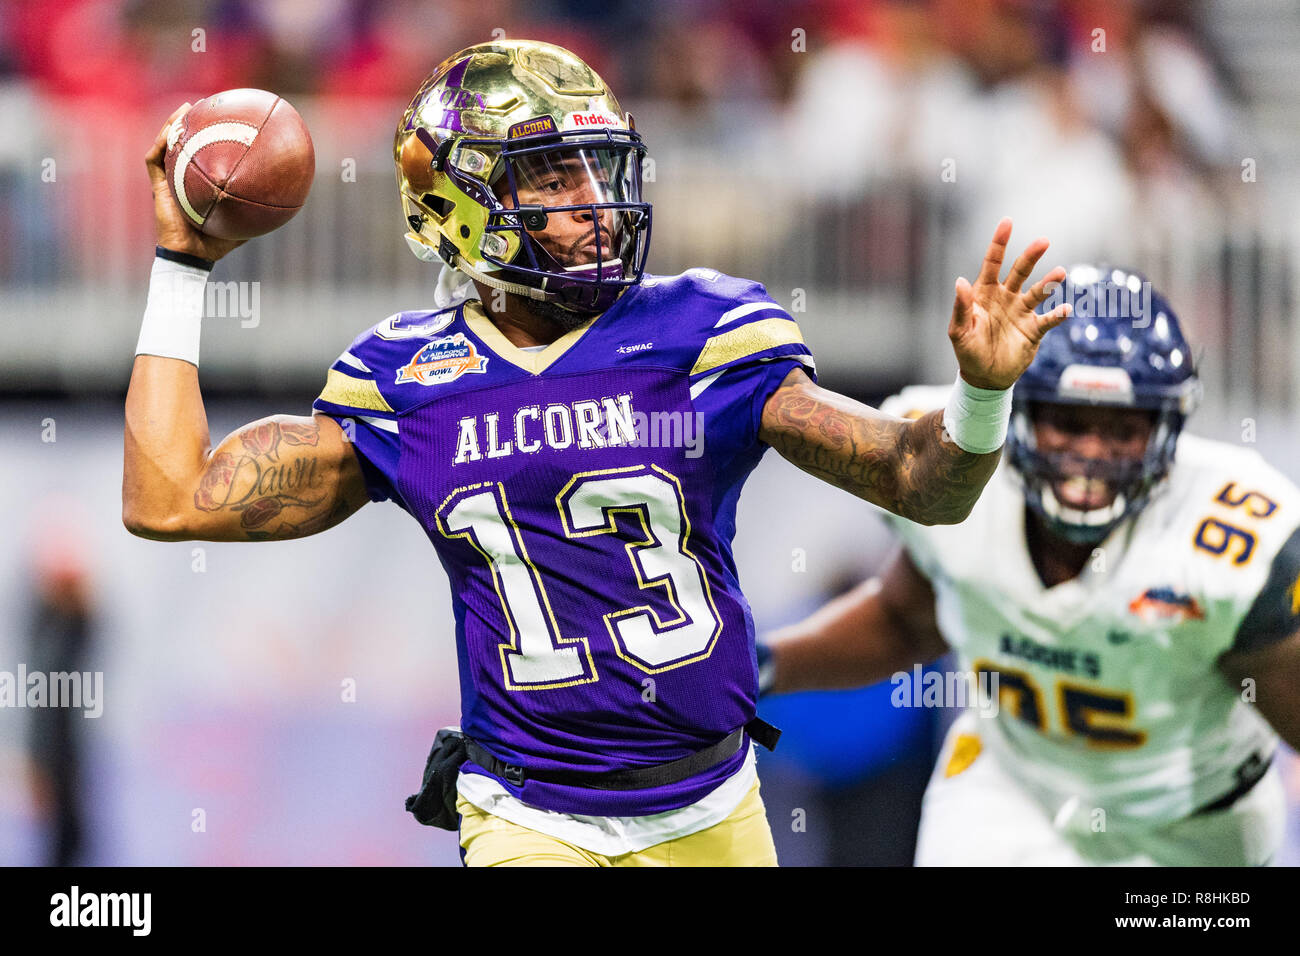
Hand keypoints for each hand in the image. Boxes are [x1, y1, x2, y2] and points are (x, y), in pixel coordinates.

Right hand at [145, 103, 245, 262]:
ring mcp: (168, 182)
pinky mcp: (157, 187)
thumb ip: (256, 210)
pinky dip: (162, 142)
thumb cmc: (217, 244)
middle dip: (190, 124)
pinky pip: (154, 159)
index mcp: (198, 186)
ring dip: (173, 126)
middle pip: (182, 145)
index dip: (208, 140)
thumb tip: (284, 201)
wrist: (191, 256)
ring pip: (165, 146)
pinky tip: (173, 129)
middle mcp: (181, 180)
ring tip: (186, 108)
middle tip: (204, 106)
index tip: (222, 123)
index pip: (202, 158)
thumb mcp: (243, 223)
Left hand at [948, 218, 1069, 390]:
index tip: (1007, 222)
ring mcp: (1022, 312)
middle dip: (1031, 256)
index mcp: (985, 293)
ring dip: (1049, 282)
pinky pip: (1048, 319)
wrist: (984, 377)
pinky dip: (1057, 314)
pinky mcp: (1034, 330)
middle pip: (1020, 271)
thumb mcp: (958, 331)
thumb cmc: (968, 350)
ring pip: (1038, 292)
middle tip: (1043, 241)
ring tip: (1060, 272)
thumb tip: (960, 281)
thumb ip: (961, 307)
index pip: (992, 263)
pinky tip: (1064, 309)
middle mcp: (1007, 298)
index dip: (999, 243)